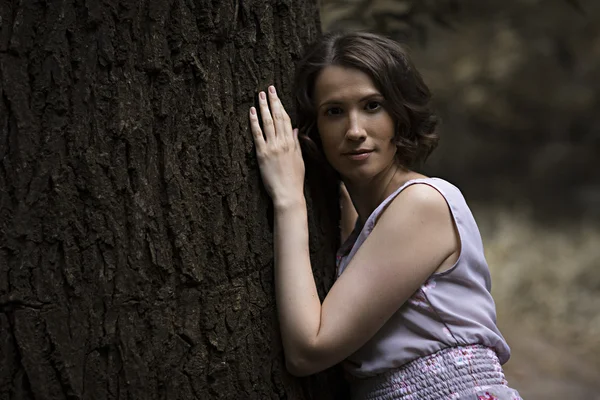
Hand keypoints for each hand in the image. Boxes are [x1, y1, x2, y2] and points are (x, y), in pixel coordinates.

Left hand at [249, 86, 304, 206]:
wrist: (288, 193)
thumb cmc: (295, 179)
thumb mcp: (299, 159)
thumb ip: (296, 143)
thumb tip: (295, 129)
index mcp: (292, 143)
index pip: (286, 119)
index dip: (281, 105)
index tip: (277, 95)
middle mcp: (282, 142)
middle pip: (277, 117)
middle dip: (273, 101)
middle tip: (268, 88)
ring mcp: (272, 147)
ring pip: (267, 122)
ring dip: (263, 107)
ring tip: (259, 95)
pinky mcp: (262, 154)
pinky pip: (257, 134)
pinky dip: (254, 122)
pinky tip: (251, 112)